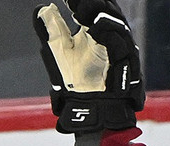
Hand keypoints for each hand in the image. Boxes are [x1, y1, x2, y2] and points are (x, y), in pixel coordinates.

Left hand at [33, 0, 143, 132]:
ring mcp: (121, 50)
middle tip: (74, 0)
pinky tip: (92, 28)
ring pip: (117, 23)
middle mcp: (111, 37)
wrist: (86, 111)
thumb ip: (52, 30)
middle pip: (109, 10)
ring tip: (79, 9)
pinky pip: (121, 45)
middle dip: (94, 2)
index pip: (95, 7)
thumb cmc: (75, 85)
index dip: (83, 1)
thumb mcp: (59, 52)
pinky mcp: (128, 64)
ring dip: (100, 13)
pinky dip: (108, 34)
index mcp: (96, 31)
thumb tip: (42, 9)